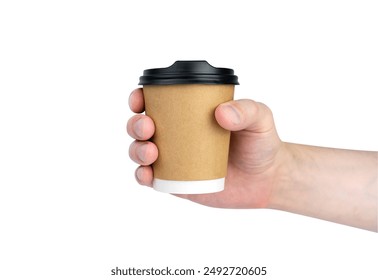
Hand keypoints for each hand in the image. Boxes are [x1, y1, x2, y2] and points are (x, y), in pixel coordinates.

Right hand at [127, 88, 285, 208]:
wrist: (268, 180)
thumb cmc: (261, 144)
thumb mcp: (260, 119)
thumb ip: (247, 110)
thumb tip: (221, 113)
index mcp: (190, 114)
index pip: (158, 102)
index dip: (140, 98)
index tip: (140, 99)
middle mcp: (177, 136)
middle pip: (143, 126)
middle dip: (135, 125)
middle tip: (148, 127)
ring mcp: (175, 160)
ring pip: (142, 152)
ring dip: (137, 150)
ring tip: (152, 153)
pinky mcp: (177, 183)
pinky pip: (153, 180)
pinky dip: (143, 176)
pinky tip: (148, 175)